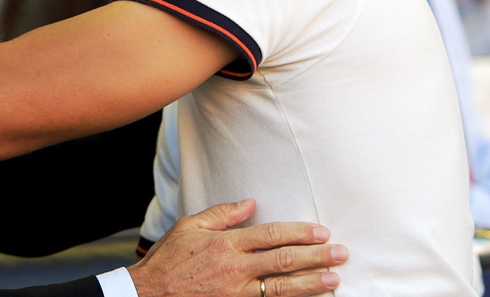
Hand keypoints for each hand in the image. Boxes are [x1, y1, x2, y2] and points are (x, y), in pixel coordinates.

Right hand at [128, 199, 346, 296]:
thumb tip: (249, 203)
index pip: (272, 235)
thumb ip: (222, 214)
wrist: (148, 295)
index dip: (299, 233)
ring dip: (312, 284)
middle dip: (316, 257)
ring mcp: (237, 294)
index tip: (320, 232)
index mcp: (226, 244)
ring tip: (334, 279)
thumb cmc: (168, 260)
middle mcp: (236, 269)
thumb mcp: (189, 227)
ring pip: (283, 289)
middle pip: (284, 261)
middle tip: (340, 253)